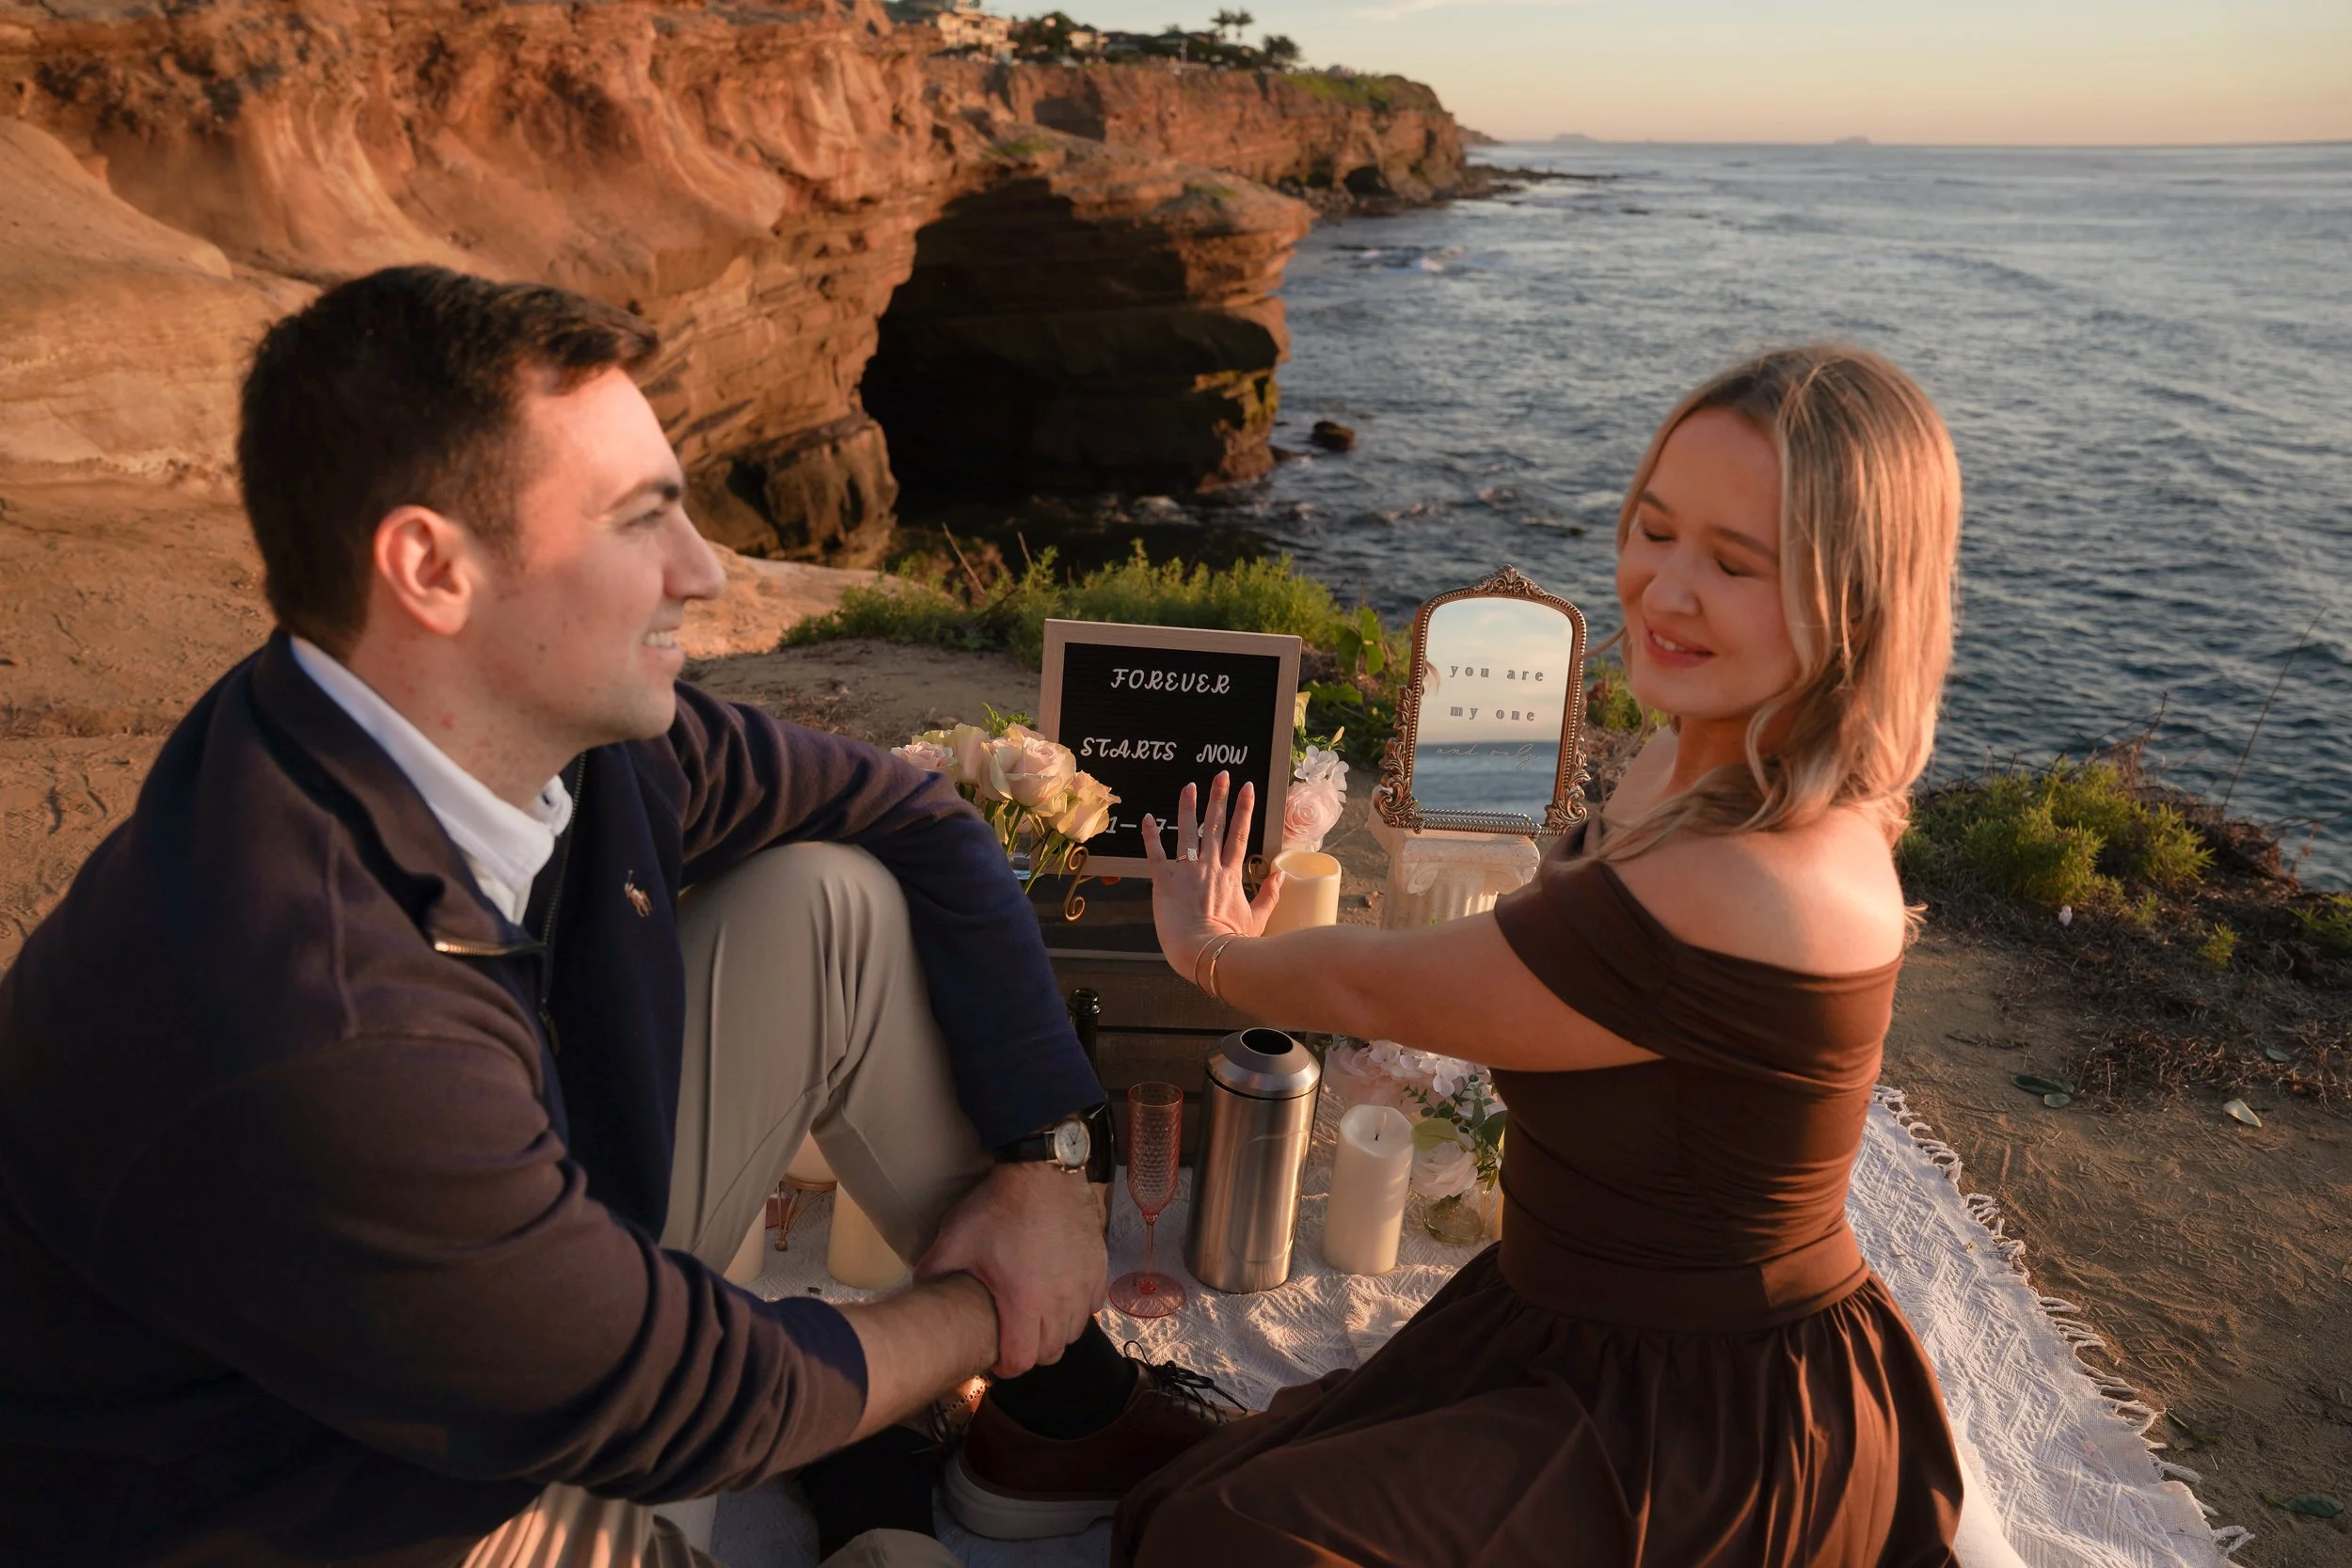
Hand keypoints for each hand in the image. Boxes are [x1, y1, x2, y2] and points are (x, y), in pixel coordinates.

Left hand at [915, 1161, 1105, 1376]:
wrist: (1042, 1170)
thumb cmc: (999, 1206)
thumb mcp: (956, 1238)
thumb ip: (933, 1270)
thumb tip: (917, 1290)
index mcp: (1024, 1302)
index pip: (1022, 1361)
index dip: (1006, 1368)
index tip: (997, 1359)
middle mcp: (1060, 1301)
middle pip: (1052, 1352)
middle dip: (1031, 1353)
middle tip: (1015, 1340)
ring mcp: (1083, 1284)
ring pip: (1075, 1331)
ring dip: (1056, 1333)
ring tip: (1038, 1320)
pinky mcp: (1099, 1266)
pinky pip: (1094, 1305)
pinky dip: (1078, 1309)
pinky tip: (1063, 1296)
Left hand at [1142, 771, 1284, 983]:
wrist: (1203, 952)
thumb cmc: (1230, 942)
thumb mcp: (1257, 919)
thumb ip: (1269, 896)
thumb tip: (1281, 876)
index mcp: (1231, 874)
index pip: (1240, 834)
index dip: (1244, 809)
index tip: (1248, 788)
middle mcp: (1210, 866)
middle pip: (1216, 825)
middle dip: (1219, 797)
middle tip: (1221, 775)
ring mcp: (1186, 871)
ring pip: (1188, 832)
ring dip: (1189, 807)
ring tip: (1189, 786)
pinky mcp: (1164, 881)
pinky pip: (1156, 853)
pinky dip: (1151, 835)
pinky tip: (1148, 817)